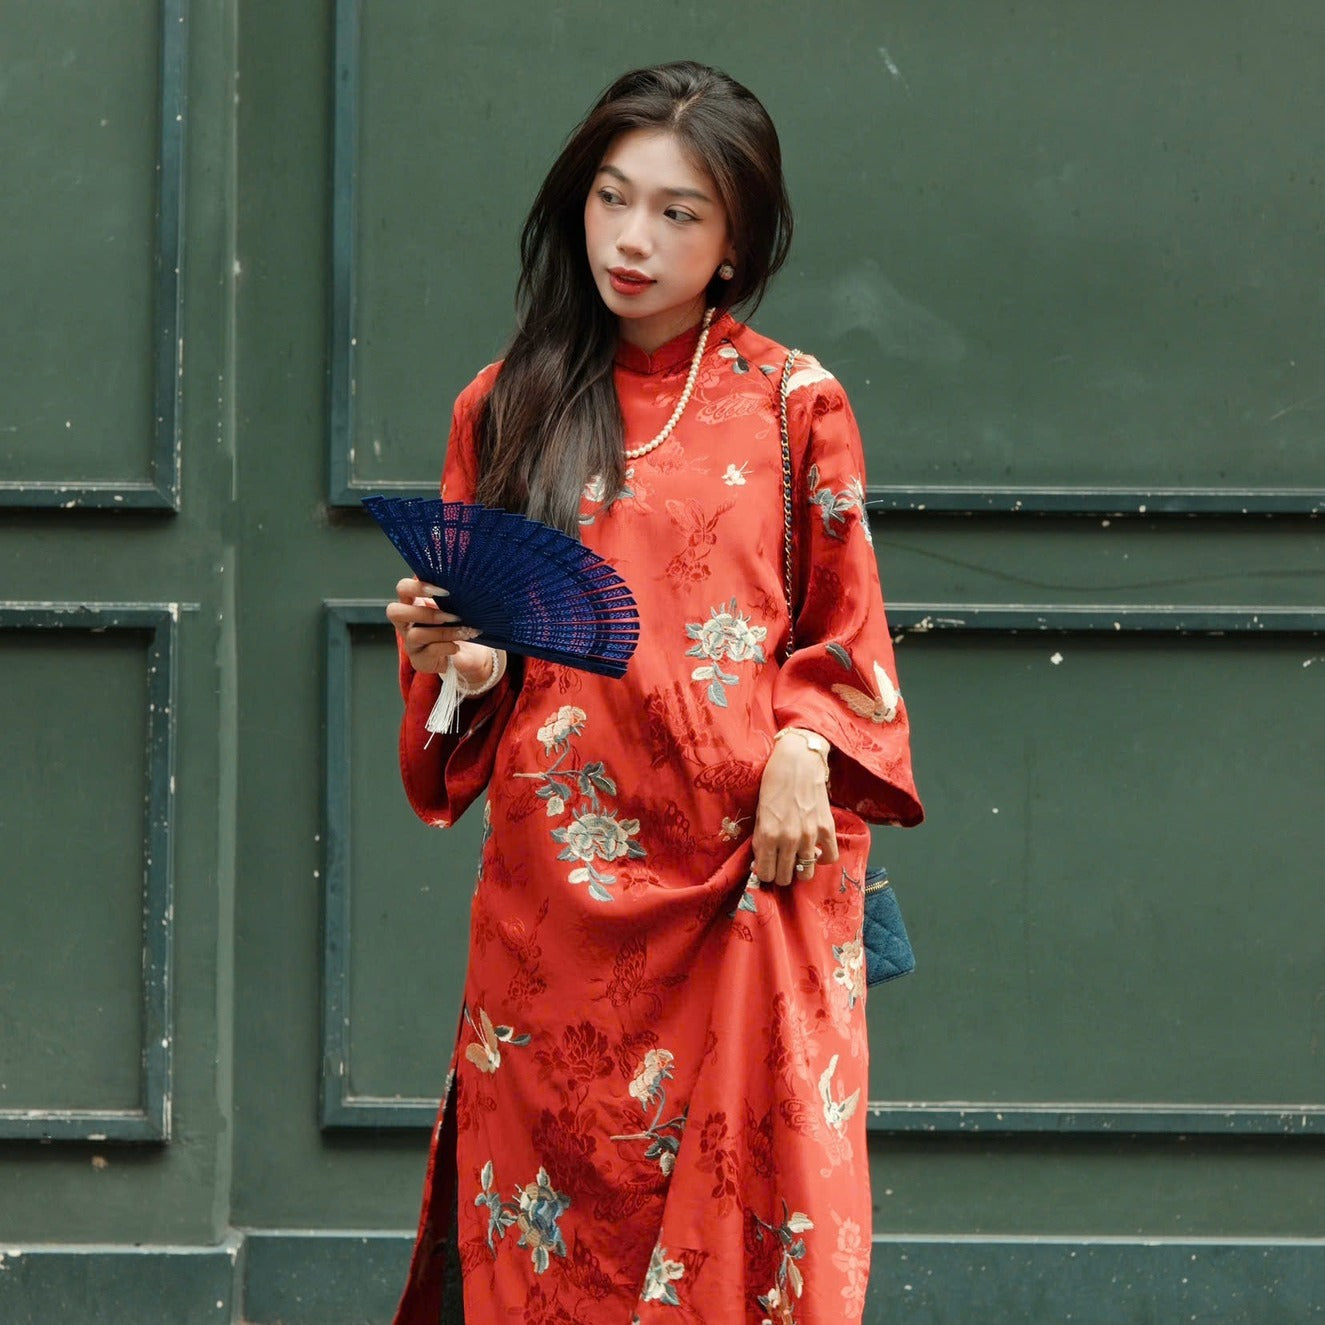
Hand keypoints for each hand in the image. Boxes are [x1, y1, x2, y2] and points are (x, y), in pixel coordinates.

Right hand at [387, 577, 490, 681]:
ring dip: (444, 632)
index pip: (403, 589)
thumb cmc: (458, 625)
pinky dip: (447, 647)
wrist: (468, 654)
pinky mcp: (419, 660)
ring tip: (463, 631)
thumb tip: (457, 577)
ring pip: (416, 634)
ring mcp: (411, 643)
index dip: (417, 587)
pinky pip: (429, 651)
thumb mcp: (455, 606)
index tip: (443, 591)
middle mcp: (407, 623)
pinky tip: (457, 647)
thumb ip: (450, 595)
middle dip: (425, 613)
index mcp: (413, 604)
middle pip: (394, 612)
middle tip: (450, 616)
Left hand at [752, 734, 838, 886]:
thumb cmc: (774, 783)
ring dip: (801, 869)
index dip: (765, 873)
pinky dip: (823, 858)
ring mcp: (809, 835)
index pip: (765, 873)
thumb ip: (761, 838)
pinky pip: (829, 858)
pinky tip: (816, 850)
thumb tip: (761, 862)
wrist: (798, 761)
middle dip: (781, 874)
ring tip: (798, 859)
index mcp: (766, 834)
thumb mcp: (759, 812)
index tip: (767, 868)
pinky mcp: (826, 828)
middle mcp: (787, 839)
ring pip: (806, 873)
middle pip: (785, 877)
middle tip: (782, 864)